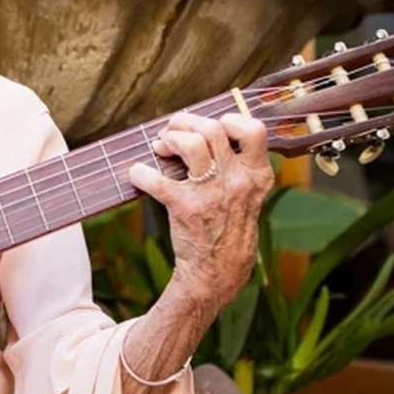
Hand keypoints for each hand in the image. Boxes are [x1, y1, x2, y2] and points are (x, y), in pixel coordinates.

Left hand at [127, 112, 273, 304]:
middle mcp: (237, 182)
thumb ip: (236, 166)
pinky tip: (138, 174)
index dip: (230, 120)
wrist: (217, 273)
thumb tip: (204, 131)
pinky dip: (140, 173)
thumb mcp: (247, 196)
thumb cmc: (229, 228)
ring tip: (160, 146)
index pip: (254, 131)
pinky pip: (156, 179)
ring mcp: (212, 194)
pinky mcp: (185, 208)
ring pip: (191, 144)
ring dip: (169, 139)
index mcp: (256, 176)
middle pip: (212, 129)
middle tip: (172, 132)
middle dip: (185, 123)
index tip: (213, 126)